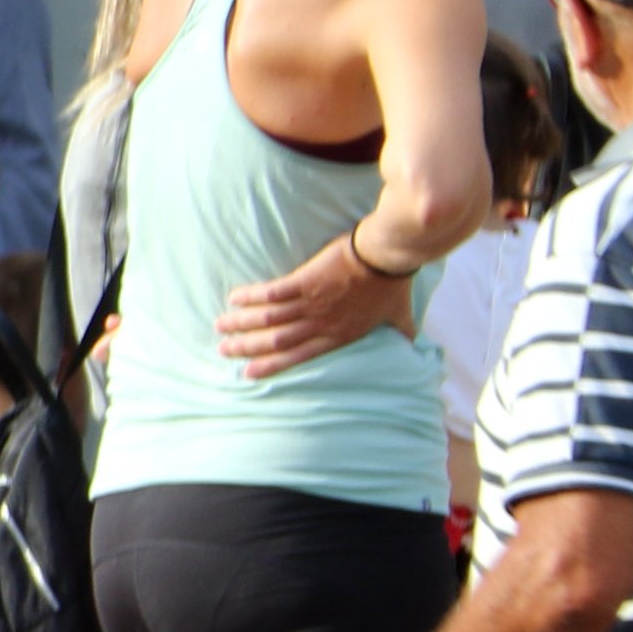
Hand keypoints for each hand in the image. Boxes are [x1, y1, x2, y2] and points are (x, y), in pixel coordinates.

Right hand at [217, 232, 417, 380]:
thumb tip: (411, 343)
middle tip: (224, 349)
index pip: (299, 356)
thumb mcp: (399, 315)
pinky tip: (234, 298)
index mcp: (339, 336)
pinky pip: (272, 293)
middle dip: (247, 347)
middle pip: (276, 341)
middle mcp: (320, 324)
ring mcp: (311, 304)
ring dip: (242, 323)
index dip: (272, 365)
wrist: (386, 259)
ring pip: (269, 319)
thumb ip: (400, 331)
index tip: (249, 373)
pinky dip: (251, 297)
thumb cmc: (393, 285)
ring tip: (221, 325)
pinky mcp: (305, 281)